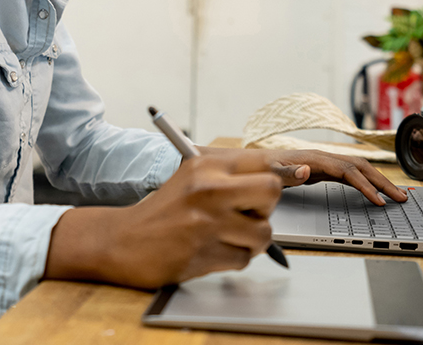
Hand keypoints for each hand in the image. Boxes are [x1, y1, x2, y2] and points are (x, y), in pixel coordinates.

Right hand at [44, 151, 281, 288]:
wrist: (121, 240)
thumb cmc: (162, 212)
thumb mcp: (192, 179)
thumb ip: (230, 177)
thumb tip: (283, 178)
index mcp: (205, 166)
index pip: (262, 163)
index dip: (286, 174)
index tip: (301, 175)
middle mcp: (207, 189)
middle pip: (271, 192)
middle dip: (266, 209)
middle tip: (248, 216)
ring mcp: (206, 221)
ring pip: (263, 232)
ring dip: (251, 242)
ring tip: (227, 237)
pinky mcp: (203, 252)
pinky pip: (243, 259)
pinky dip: (232, 259)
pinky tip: (211, 251)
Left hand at [199, 147, 407, 205]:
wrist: (236, 165)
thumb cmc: (251, 169)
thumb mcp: (263, 173)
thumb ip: (283, 172)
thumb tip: (305, 170)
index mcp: (308, 158)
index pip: (344, 169)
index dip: (363, 184)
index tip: (377, 200)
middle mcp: (316, 157)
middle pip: (356, 167)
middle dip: (380, 181)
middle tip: (401, 198)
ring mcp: (317, 163)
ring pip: (354, 170)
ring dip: (376, 182)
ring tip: (397, 196)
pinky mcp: (316, 171)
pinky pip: (346, 176)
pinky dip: (362, 183)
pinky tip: (372, 193)